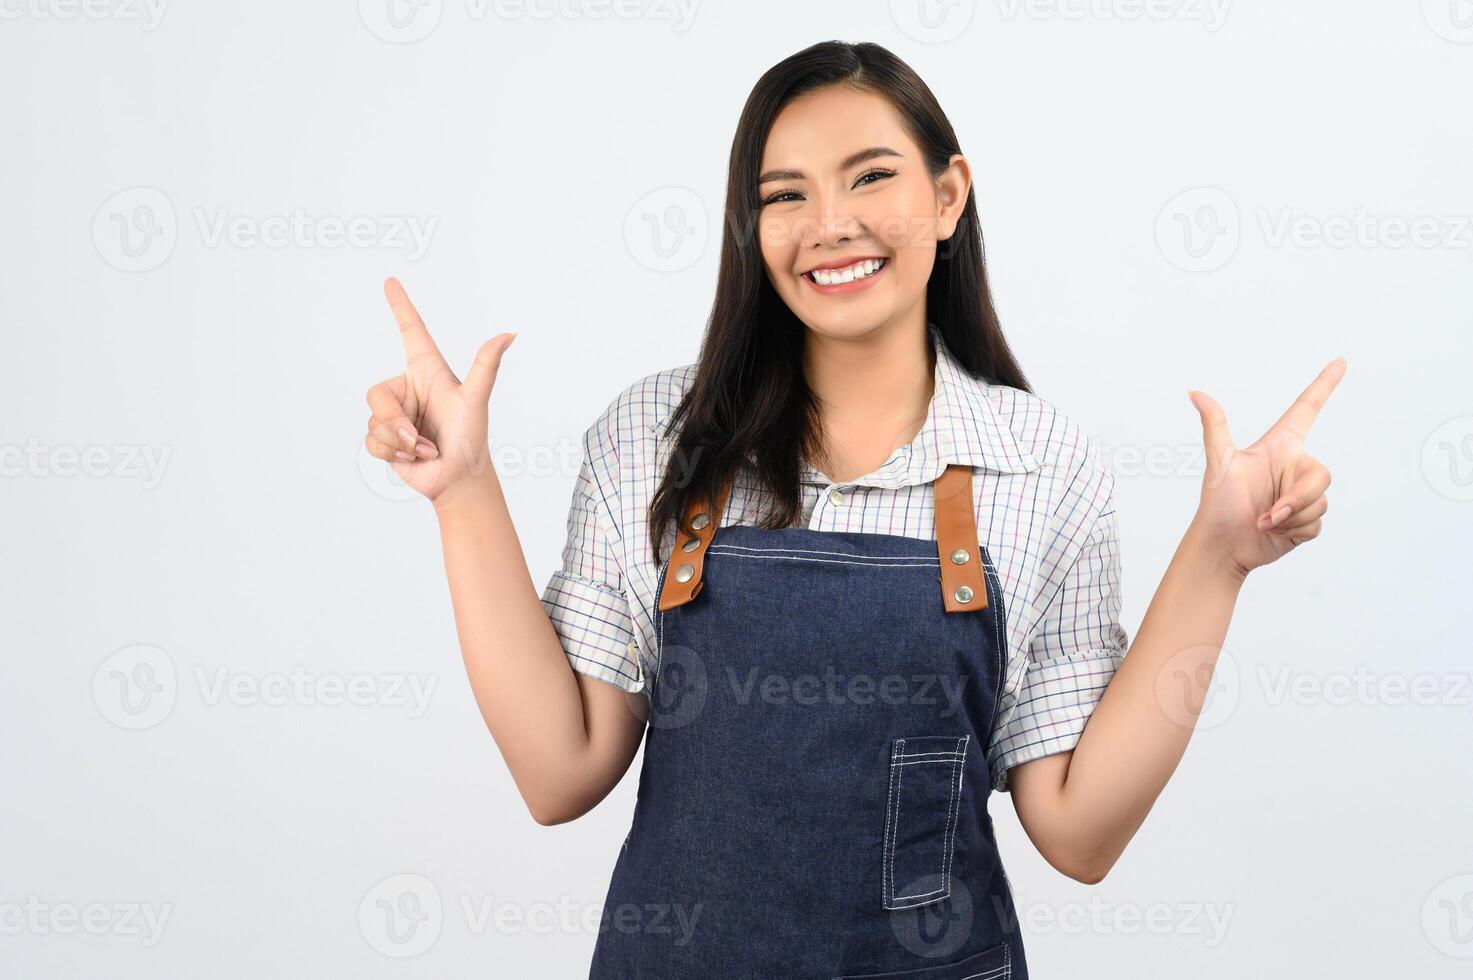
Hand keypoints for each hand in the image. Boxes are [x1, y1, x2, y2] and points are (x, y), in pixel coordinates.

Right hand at [363, 277, 515, 502]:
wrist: (459, 478)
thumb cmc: (471, 438)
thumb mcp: (476, 399)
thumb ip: (487, 366)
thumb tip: (509, 334)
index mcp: (428, 372)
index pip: (412, 332)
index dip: (401, 306)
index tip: (391, 282)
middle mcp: (409, 389)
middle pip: (376, 395)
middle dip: (396, 423)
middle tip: (422, 439)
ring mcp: (396, 414)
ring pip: (374, 421)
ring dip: (401, 442)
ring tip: (426, 448)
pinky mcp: (386, 438)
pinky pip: (371, 440)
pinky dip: (392, 454)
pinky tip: (413, 458)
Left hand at [1187, 358, 1346, 579]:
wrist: (1222, 546)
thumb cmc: (1217, 503)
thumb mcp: (1219, 463)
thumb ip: (1215, 427)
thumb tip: (1194, 392)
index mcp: (1278, 447)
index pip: (1306, 409)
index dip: (1324, 385)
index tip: (1340, 361)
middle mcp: (1293, 467)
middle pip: (1322, 476)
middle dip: (1296, 499)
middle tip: (1266, 513)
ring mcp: (1300, 494)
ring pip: (1320, 502)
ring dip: (1290, 518)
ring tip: (1262, 521)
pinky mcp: (1305, 520)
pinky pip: (1317, 523)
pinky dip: (1294, 531)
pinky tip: (1273, 532)